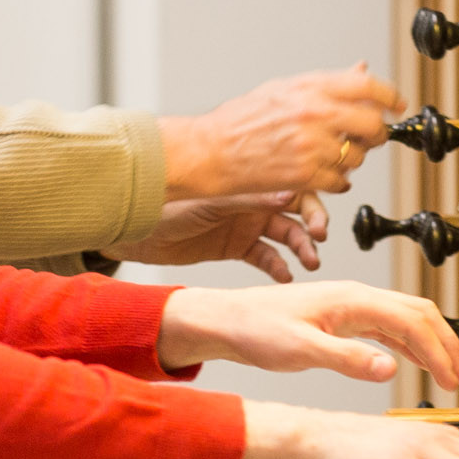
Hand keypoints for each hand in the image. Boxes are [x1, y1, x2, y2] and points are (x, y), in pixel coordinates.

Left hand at [109, 192, 328, 280]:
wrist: (140, 232)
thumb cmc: (169, 205)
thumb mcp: (213, 202)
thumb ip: (251, 200)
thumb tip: (289, 196)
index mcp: (250, 181)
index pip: (292, 186)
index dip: (311, 203)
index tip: (318, 222)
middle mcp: (253, 201)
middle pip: (296, 212)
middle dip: (311, 227)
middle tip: (317, 242)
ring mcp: (247, 224)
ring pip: (285, 236)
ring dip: (300, 249)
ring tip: (309, 264)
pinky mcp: (237, 246)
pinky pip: (266, 257)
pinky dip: (278, 266)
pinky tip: (285, 276)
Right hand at [155, 65, 405, 198]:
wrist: (212, 151)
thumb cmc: (242, 119)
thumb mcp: (283, 89)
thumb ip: (326, 83)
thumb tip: (361, 71)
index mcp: (310, 87)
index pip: (367, 86)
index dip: (389, 96)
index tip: (397, 104)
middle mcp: (315, 114)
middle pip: (372, 124)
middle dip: (377, 133)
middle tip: (371, 136)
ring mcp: (312, 146)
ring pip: (358, 156)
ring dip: (352, 158)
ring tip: (331, 154)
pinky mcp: (306, 176)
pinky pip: (341, 181)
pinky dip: (337, 180)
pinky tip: (321, 172)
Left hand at [158, 282, 458, 385]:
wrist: (227, 320)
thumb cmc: (256, 329)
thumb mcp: (301, 350)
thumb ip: (348, 359)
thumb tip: (391, 368)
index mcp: (354, 300)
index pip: (413, 321)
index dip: (438, 350)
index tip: (452, 377)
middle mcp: (358, 296)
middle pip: (419, 313)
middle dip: (445, 344)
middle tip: (458, 376)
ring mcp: (352, 305)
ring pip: (407, 318)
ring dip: (430, 343)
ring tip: (446, 372)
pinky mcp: (343, 316)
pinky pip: (388, 326)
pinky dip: (409, 343)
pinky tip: (413, 361)